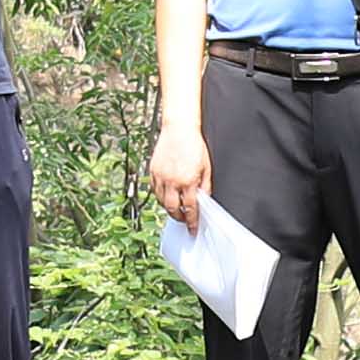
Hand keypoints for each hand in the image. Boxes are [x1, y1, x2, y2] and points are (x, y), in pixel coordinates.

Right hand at [144, 110, 209, 227]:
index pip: (190, 209)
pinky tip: (168, 196)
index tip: (193, 229)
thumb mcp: (206, 167)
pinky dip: (161, 196)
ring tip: (177, 208)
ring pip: (162, 201)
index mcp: (188, 181)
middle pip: (173, 209)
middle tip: (185, 220)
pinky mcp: (153, 171)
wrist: (178, 129)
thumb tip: (203, 200)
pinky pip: (155, 191)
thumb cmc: (194, 144)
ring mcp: (161, 177)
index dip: (192, 221)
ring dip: (169, 208)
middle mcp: (172, 181)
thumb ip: (205, 186)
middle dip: (179, 218)